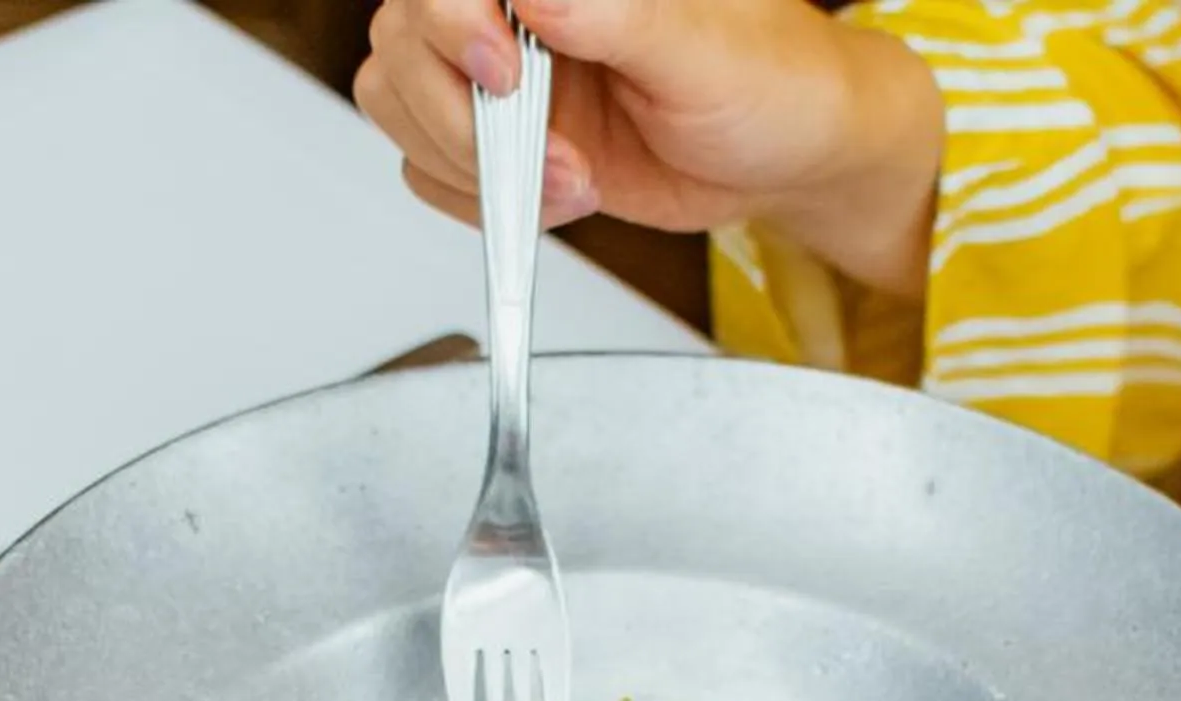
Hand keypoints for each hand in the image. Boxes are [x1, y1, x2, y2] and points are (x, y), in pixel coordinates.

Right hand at [352, 0, 943, 293]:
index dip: (452, 21)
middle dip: (463, 115)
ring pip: (398, 101)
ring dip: (470, 163)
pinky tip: (548, 199)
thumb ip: (619, 17)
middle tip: (545, 155)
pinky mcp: (497, 138)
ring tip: (565, 183)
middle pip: (404, 38)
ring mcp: (498, 72)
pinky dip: (474, 201)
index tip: (502, 72)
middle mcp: (516, 9)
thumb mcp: (704, 51)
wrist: (782, 161)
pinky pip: (425, 167)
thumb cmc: (768, 85)